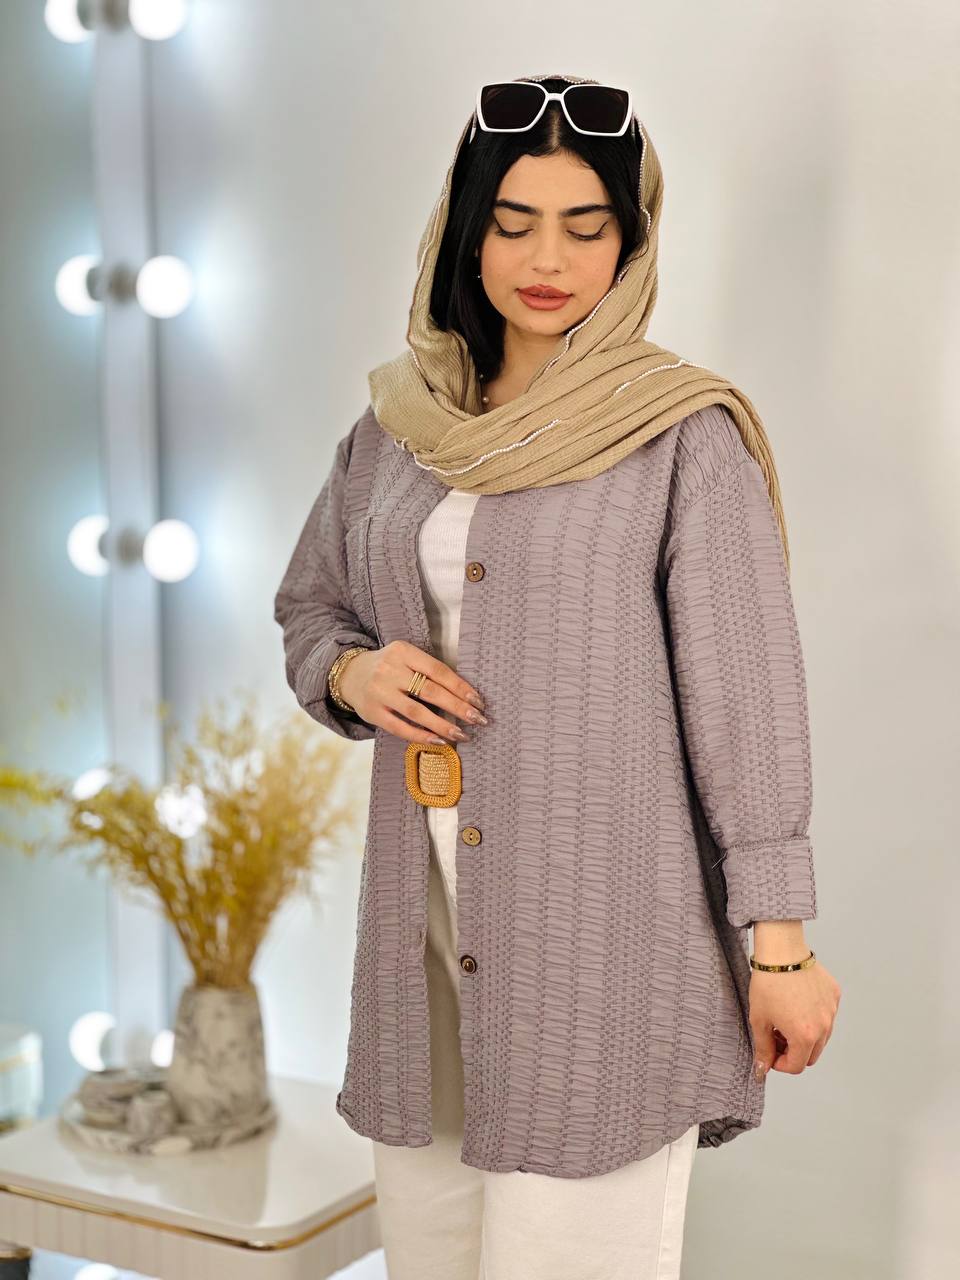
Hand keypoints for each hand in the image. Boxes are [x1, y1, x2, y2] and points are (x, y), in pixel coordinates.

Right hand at [338, 640, 486, 744]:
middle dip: (458, 707)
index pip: (438, 670)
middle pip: (431, 691)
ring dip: (443, 725)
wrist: (350, 674)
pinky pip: (400, 727)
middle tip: (478, 719)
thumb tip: (465, 695)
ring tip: (462, 734)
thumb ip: (429, 671)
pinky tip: (438, 740)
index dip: (461, 687)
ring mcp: (379, 692)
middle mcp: (390, 670)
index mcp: (403, 651)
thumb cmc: (389, 667)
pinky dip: (421, 735)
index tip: (478, 701)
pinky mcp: (372, 712)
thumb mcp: (406, 658)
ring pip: (417, 712)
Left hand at [749, 956, 840, 1077]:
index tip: (770, 1053)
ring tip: (786, 1019)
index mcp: (805, 1036)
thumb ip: (763, 1048)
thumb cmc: (768, 983)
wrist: (781, 952)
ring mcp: (832, 1010)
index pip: (797, 1066)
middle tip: (776, 1037)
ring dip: (805, 1036)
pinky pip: (827, 1015)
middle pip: (811, 1054)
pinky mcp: (835, 995)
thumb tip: (763, 1068)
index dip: (780, 1064)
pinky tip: (797, 1003)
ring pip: (822, 1036)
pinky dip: (814, 1016)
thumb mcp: (759, 1019)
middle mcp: (824, 1026)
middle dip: (793, 1052)